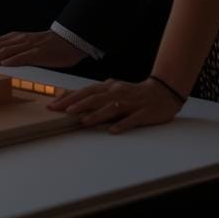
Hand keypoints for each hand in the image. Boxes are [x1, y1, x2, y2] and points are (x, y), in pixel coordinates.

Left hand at [0, 30, 88, 67]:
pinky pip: (24, 55)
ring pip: (5, 50)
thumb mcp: (23, 48)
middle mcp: (16, 39)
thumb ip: (9, 53)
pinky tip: (5, 64)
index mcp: (11, 39)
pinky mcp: (39, 52)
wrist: (69, 41)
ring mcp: (27, 45)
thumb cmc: (46, 47)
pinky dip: (13, 59)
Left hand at [46, 77, 182, 132]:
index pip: (86, 91)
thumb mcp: (113, 90)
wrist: (163, 92)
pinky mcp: (144, 113)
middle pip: (96, 98)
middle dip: (79, 104)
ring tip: (84, 121)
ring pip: (112, 108)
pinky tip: (113, 130)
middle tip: (63, 111)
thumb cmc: (134, 93)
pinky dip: (122, 124)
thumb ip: (95, 96)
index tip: (55, 105)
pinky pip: (132, 119)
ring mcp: (131, 103)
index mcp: (110, 87)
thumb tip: (71, 101)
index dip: (70, 98)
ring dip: (97, 114)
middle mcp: (118, 93)